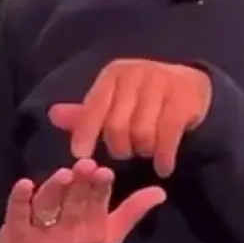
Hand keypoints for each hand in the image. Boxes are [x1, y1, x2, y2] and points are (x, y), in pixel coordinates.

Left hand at [0, 160, 164, 242]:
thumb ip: (131, 213)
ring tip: (65, 174)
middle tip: (86, 165)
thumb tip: (160, 191)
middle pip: (76, 203)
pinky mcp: (15, 235)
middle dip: (81, 184)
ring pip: (49, 206)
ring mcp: (42, 236)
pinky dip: (20, 198)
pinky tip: (24, 183)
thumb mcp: (106, 239)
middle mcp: (70, 236)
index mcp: (94, 233)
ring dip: (56, 189)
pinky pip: (17, 214)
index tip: (104, 171)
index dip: (100, 188)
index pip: (99, 205)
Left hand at [48, 60, 211, 176]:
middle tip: (124, 153)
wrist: (190, 83)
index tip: (79, 156)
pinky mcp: (184, 100)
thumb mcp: (114, 100)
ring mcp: (162, 84)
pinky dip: (163, 157)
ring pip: (141, 133)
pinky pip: (167, 137)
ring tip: (144, 152)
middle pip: (117, 125)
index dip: (85, 133)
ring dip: (141, 151)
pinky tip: (163, 168)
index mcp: (113, 74)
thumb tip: (52, 115)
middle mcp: (136, 74)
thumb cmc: (143, 96)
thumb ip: (86, 113)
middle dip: (118, 147)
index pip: (94, 106)